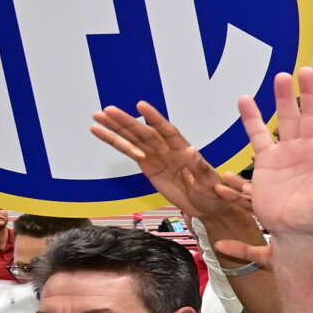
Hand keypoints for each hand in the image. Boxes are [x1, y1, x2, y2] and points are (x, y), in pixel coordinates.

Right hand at [92, 104, 254, 224]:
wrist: (209, 206)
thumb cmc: (215, 194)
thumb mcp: (210, 184)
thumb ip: (200, 169)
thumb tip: (191, 151)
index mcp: (184, 150)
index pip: (168, 132)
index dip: (155, 119)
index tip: (142, 106)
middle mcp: (168, 149)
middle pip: (144, 133)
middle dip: (126, 122)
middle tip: (109, 110)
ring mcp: (157, 156)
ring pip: (133, 139)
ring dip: (115, 128)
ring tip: (98, 116)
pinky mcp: (148, 165)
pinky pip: (129, 152)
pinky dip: (115, 142)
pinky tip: (100, 132)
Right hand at [237, 70, 312, 237]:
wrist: (293, 233)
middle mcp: (311, 148)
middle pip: (311, 115)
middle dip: (310, 93)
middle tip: (307, 71)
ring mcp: (289, 151)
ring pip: (286, 118)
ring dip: (283, 98)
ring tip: (282, 77)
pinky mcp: (267, 160)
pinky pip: (259, 135)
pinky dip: (252, 118)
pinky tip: (246, 100)